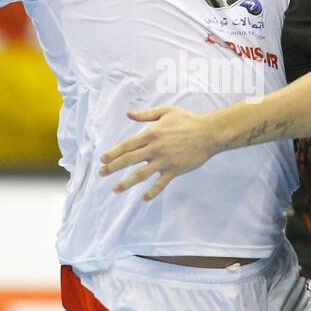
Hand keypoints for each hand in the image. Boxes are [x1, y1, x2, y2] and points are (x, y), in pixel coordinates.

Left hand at [99, 106, 220, 199]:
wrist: (209, 133)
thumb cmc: (188, 120)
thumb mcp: (166, 111)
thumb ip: (146, 114)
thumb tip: (128, 114)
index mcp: (152, 133)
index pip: (127, 145)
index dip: (114, 153)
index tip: (103, 160)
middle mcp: (155, 148)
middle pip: (129, 159)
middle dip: (113, 167)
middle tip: (101, 174)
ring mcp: (165, 160)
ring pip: (141, 174)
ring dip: (126, 182)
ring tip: (115, 189)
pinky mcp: (175, 169)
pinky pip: (161, 183)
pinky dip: (152, 192)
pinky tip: (143, 198)